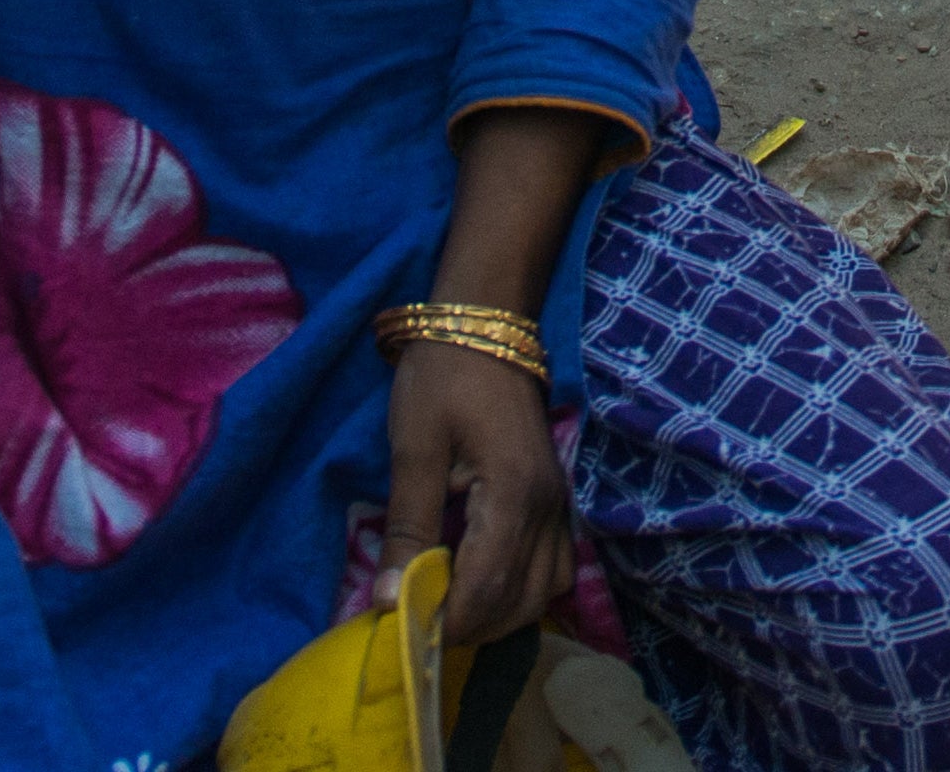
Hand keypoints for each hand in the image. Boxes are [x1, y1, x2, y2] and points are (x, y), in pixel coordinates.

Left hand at [383, 341, 572, 647]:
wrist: (483, 323)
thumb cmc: (441, 378)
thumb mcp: (413, 448)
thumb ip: (407, 528)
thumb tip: (390, 600)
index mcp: (514, 492)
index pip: (487, 587)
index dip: (447, 620)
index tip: (403, 626)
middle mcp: (548, 507)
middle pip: (520, 602)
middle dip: (470, 626)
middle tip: (419, 621)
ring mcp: (559, 505)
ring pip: (544, 593)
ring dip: (498, 615)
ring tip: (448, 608)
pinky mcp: (556, 500)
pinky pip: (553, 569)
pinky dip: (522, 591)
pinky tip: (483, 584)